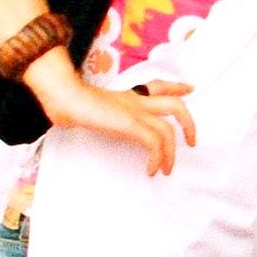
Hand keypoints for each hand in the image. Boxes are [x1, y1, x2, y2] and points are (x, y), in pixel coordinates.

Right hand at [26, 53, 195, 175]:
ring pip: (168, 128)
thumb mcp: (93, 107)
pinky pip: (154, 143)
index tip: (188, 89)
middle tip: (192, 140)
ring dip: (171, 152)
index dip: (176, 87)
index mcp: (129, 96)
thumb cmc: (70, 103)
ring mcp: (135, 112)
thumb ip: (100, 114)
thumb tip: (85, 122)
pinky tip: (150, 170)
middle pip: (174, 104)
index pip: (158, 86)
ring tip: (167, 169)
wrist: (65, 98)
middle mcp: (136, 101)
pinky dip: (157, 158)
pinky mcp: (130, 124)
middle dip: (188, 123)